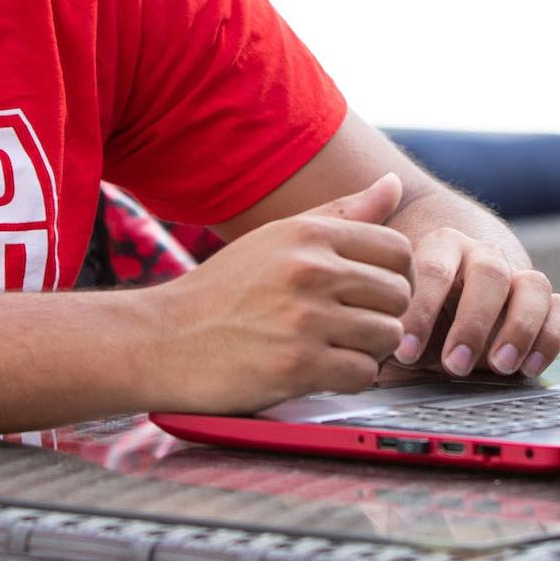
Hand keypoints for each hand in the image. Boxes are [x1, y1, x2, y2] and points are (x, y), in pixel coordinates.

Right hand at [144, 173, 413, 413]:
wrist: (161, 340)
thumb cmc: (222, 290)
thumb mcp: (277, 238)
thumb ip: (341, 213)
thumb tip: (394, 183)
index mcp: (309, 234)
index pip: (397, 249)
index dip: (397, 275)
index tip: (375, 292)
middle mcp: (312, 270)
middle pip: (398, 294)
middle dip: (382, 314)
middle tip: (351, 325)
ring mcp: (306, 318)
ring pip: (386, 336)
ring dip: (368, 349)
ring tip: (335, 346)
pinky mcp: (299, 365)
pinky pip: (363, 374)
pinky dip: (349, 377)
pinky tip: (321, 369)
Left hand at [394, 228, 559, 379]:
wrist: (447, 291)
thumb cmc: (415, 309)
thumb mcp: (396, 314)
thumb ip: (388, 323)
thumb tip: (375, 353)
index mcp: (441, 246)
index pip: (433, 269)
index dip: (420, 310)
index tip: (404, 350)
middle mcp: (483, 256)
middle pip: (489, 274)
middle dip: (472, 323)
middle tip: (454, 364)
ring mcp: (517, 276)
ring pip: (533, 286)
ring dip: (519, 328)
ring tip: (499, 367)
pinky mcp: (545, 302)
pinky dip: (551, 336)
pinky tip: (529, 368)